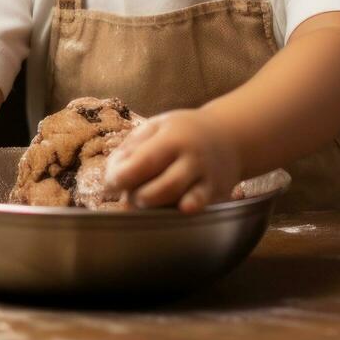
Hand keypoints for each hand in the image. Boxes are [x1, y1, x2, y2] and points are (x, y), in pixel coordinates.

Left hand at [103, 107, 243, 213]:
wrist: (229, 135)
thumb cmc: (180, 133)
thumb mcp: (155, 128)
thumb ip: (130, 151)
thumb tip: (111, 183)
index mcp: (172, 138)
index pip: (142, 163)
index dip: (121, 178)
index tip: (111, 185)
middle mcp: (193, 158)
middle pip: (162, 187)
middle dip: (139, 198)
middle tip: (131, 196)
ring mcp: (208, 177)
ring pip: (182, 201)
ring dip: (156, 209)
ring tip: (147, 202)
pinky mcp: (217, 194)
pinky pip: (201, 207)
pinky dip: (188, 210)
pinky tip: (180, 209)